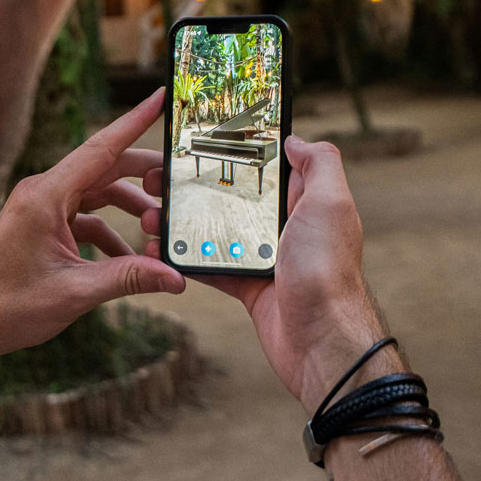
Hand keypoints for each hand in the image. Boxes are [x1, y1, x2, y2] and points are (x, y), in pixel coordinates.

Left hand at [0, 88, 185, 387]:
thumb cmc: (7, 306)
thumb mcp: (76, 292)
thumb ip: (129, 278)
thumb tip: (175, 278)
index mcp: (46, 196)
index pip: (100, 148)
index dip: (134, 121)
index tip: (159, 97)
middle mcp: (43, 193)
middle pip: (104, 168)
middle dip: (143, 172)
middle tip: (179, 176)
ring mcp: (41, 209)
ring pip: (96, 193)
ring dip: (128, 206)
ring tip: (158, 225)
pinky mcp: (41, 226)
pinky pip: (84, 216)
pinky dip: (109, 231)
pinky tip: (128, 257)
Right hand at [141, 136, 399, 413]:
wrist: (322, 342)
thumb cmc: (328, 271)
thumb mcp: (331, 204)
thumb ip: (319, 164)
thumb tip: (296, 139)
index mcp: (304, 201)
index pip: (267, 165)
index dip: (235, 150)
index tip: (200, 138)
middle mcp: (284, 226)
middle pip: (232, 196)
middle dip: (195, 186)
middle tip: (158, 178)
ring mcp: (264, 257)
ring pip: (215, 230)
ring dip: (181, 223)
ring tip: (149, 215)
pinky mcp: (249, 287)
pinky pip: (210, 267)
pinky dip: (184, 261)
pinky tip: (159, 251)